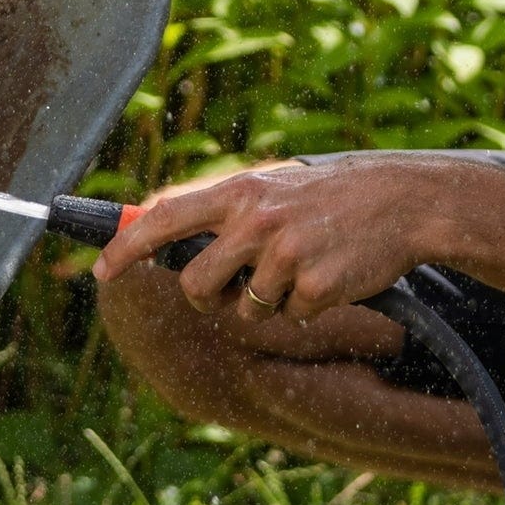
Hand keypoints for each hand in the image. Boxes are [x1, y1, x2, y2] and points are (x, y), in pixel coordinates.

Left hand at [94, 155, 452, 318]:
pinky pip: (292, 317)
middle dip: (207, 300)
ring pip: (246, 308)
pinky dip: (308, 308)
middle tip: (233, 291)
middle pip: (195, 284)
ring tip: (301, 268)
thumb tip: (161, 229)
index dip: (126, 248)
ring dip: (267, 303)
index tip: (100, 271)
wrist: (403, 201)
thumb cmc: (330, 198)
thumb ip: (224, 210)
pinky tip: (330, 276)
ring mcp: (285, 253)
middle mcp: (254, 220)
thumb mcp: (272, 188)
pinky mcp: (315, 284)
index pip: (163, 219)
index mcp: (239, 192)